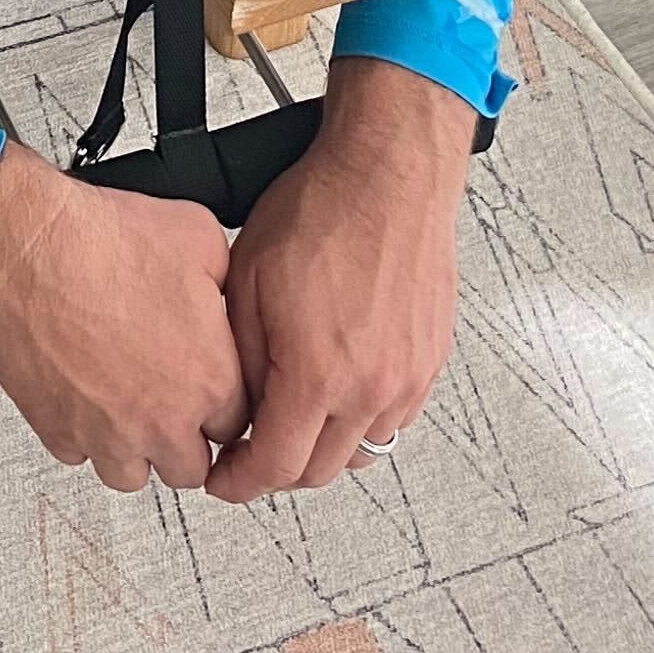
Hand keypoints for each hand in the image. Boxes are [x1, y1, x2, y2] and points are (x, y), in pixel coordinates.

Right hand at [0, 140, 246, 493]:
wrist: (31, 249)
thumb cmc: (106, 240)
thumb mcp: (199, 236)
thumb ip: (224, 284)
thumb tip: (222, 295)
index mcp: (209, 380)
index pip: (236, 426)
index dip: (220, 402)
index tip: (205, 388)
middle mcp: (164, 421)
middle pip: (190, 467)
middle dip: (184, 438)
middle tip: (169, 403)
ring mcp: (109, 435)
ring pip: (134, 475)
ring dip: (134, 448)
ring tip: (125, 406)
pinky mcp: (60, 434)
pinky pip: (79, 454)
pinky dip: (82, 433)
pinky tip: (82, 392)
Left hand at [204, 61, 475, 500]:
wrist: (389, 170)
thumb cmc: (323, 207)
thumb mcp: (247, 279)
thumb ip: (239, 358)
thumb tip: (233, 406)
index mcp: (318, 374)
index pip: (274, 467)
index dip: (239, 482)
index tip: (224, 479)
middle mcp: (371, 387)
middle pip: (319, 473)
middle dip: (278, 471)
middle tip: (250, 450)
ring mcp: (408, 378)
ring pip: (361, 451)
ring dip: (324, 448)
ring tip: (294, 420)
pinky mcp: (430, 360)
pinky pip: (394, 418)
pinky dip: (362, 420)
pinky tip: (339, 390)